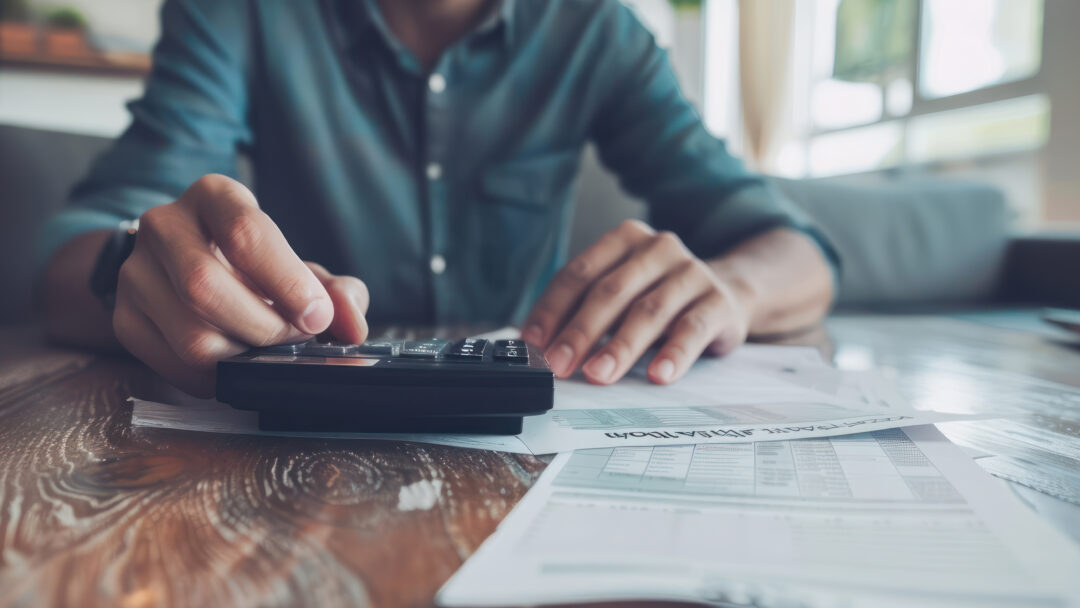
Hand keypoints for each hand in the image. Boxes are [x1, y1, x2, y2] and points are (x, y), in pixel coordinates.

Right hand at [113, 174, 369, 396]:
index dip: (288, 282)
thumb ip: (336, 292)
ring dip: (244, 356)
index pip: (245, 234)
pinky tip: (240, 364)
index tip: (317, 316)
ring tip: (269, 349)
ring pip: (190, 335)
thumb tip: (353, 327)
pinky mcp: (125, 320)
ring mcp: (136, 274)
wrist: (189, 269)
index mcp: (214, 197)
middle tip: (295, 337)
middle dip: (265, 326)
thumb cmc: (257, 267)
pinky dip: (219, 378)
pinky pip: (175, 366)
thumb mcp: (300, 266)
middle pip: (205, 287)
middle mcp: (164, 226)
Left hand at [521, 220, 752, 384]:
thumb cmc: (657, 296)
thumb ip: (583, 312)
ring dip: (620, 347)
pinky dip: (674, 353)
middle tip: (559, 364)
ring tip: (598, 374)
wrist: (726, 294)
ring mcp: (692, 272)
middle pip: (611, 291)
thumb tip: (540, 346)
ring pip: (649, 311)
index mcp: (625, 239)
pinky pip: (693, 328)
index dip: (553, 309)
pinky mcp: (719, 301)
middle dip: (580, 331)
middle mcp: (659, 248)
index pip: (580, 273)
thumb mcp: (620, 295)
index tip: (535, 343)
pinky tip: (658, 374)